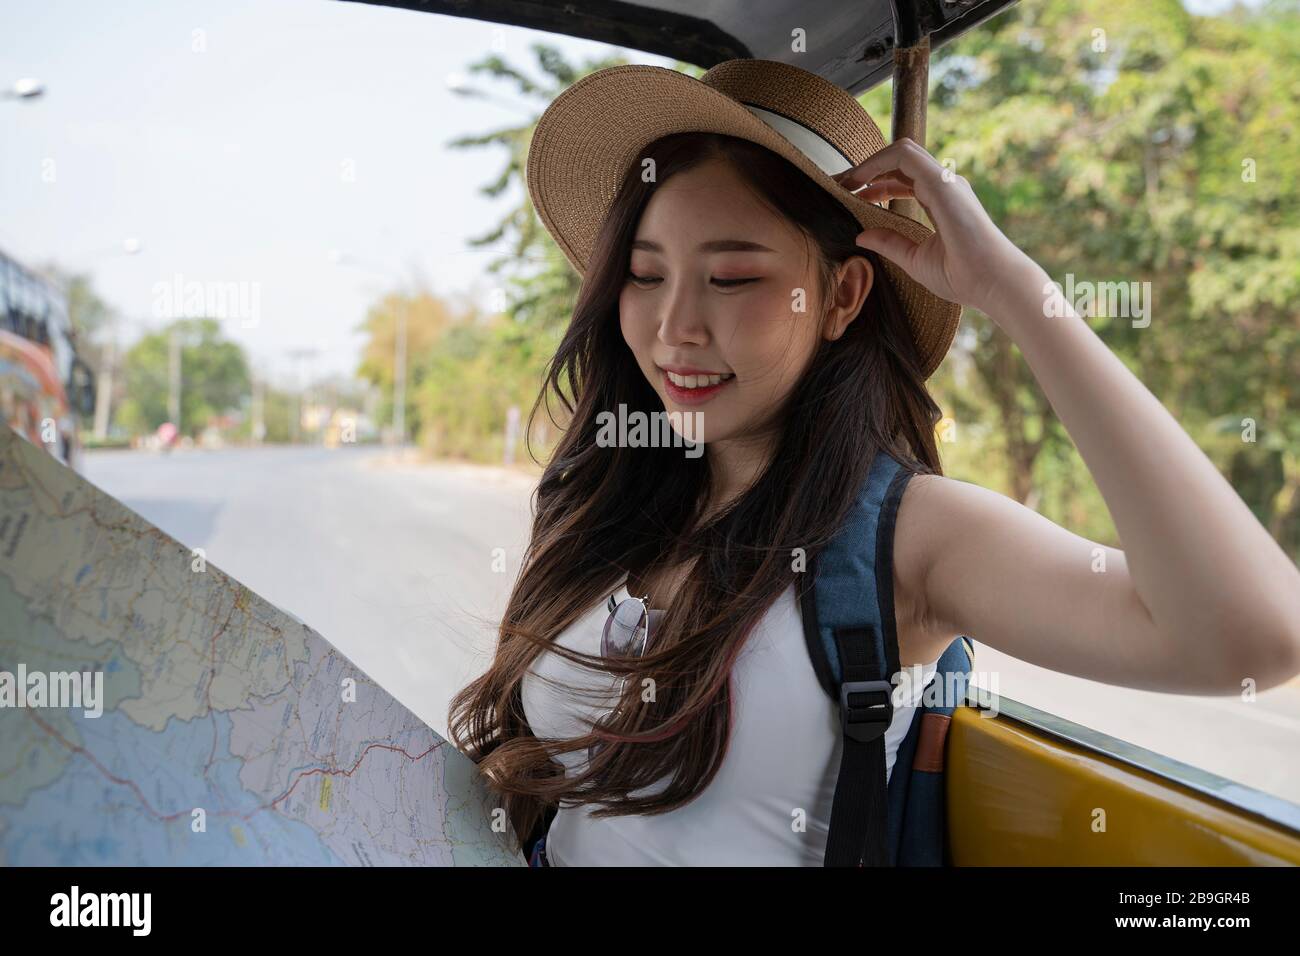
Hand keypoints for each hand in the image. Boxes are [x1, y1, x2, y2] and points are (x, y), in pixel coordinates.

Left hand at [832, 138, 1042, 316]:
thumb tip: (860, 237)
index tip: (848, 194)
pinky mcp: (942, 184)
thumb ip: (889, 244)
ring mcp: (945, 182)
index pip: (901, 179)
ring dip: (869, 163)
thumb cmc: (962, 276)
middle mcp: (943, 186)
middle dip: (866, 169)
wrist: (992, 283)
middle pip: (898, 162)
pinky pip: (905, 157)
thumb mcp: (914, 259)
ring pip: (901, 152)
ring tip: (844, 181)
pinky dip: (878, 162)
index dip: (873, 182)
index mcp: (940, 200)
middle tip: (837, 184)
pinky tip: (858, 181)